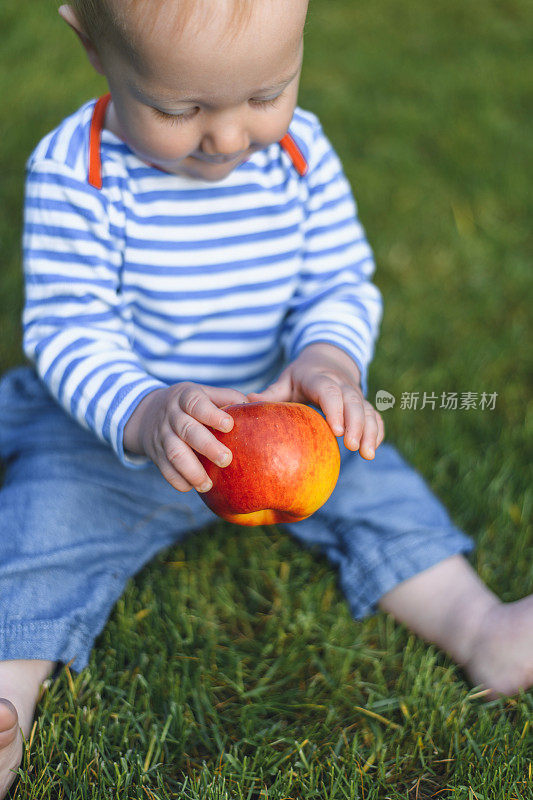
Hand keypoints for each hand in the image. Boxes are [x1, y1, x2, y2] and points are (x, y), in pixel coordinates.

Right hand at [123, 382, 248, 491]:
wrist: (147, 413)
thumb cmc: (189, 404)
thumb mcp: (203, 392)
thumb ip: (227, 397)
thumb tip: (254, 405)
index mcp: (186, 397)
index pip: (196, 404)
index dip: (211, 414)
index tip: (229, 425)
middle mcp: (172, 416)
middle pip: (187, 431)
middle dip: (207, 446)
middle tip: (226, 460)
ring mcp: (162, 436)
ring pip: (174, 453)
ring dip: (191, 471)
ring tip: (208, 485)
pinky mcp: (157, 454)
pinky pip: (165, 469)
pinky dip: (178, 480)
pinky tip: (192, 487)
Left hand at [247, 343, 383, 458]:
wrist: (327, 360)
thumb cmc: (301, 376)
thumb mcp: (286, 381)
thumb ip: (271, 393)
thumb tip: (247, 401)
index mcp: (320, 378)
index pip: (330, 392)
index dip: (335, 410)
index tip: (337, 431)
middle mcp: (342, 385)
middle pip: (354, 402)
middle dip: (356, 425)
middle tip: (352, 447)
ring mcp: (356, 395)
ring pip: (368, 410)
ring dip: (370, 432)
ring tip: (367, 455)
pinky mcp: (364, 404)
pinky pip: (375, 417)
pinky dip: (376, 431)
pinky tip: (372, 449)